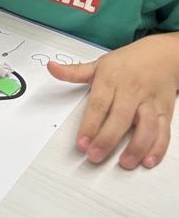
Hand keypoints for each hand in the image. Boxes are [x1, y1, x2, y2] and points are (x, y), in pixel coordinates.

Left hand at [48, 36, 178, 169]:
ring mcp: (150, 102)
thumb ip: (74, 72)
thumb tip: (51, 68)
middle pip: (121, 117)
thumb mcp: (99, 64)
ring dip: (137, 146)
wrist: (162, 55)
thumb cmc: (128, 62)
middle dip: (108, 139)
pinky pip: (164, 131)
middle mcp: (131, 91)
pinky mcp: (165, 111)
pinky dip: (159, 147)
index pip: (99, 105)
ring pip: (147, 126)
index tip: (81, 143)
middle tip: (96, 156)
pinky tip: (148, 160)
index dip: (89, 125)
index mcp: (112, 80)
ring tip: (125, 163)